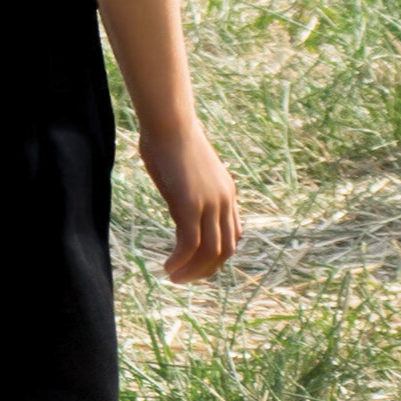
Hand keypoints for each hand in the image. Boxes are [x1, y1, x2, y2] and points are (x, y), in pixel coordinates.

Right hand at [141, 122, 240, 284]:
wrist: (169, 122)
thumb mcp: (188, 166)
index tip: (198, 262)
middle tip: (186, 278)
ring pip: (211, 252)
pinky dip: (181, 261)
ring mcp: (210, 204)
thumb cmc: (169, 136)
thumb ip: (190, 184)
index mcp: (227, 192)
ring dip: (194, 271)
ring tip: (175, 278)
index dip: (218, 254)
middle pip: (226, 249)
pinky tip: (167, 267)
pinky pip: (189, 244)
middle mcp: (225, 201)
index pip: (233, 233)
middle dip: (207, 269)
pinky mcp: (190, 205)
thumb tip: (177, 188)